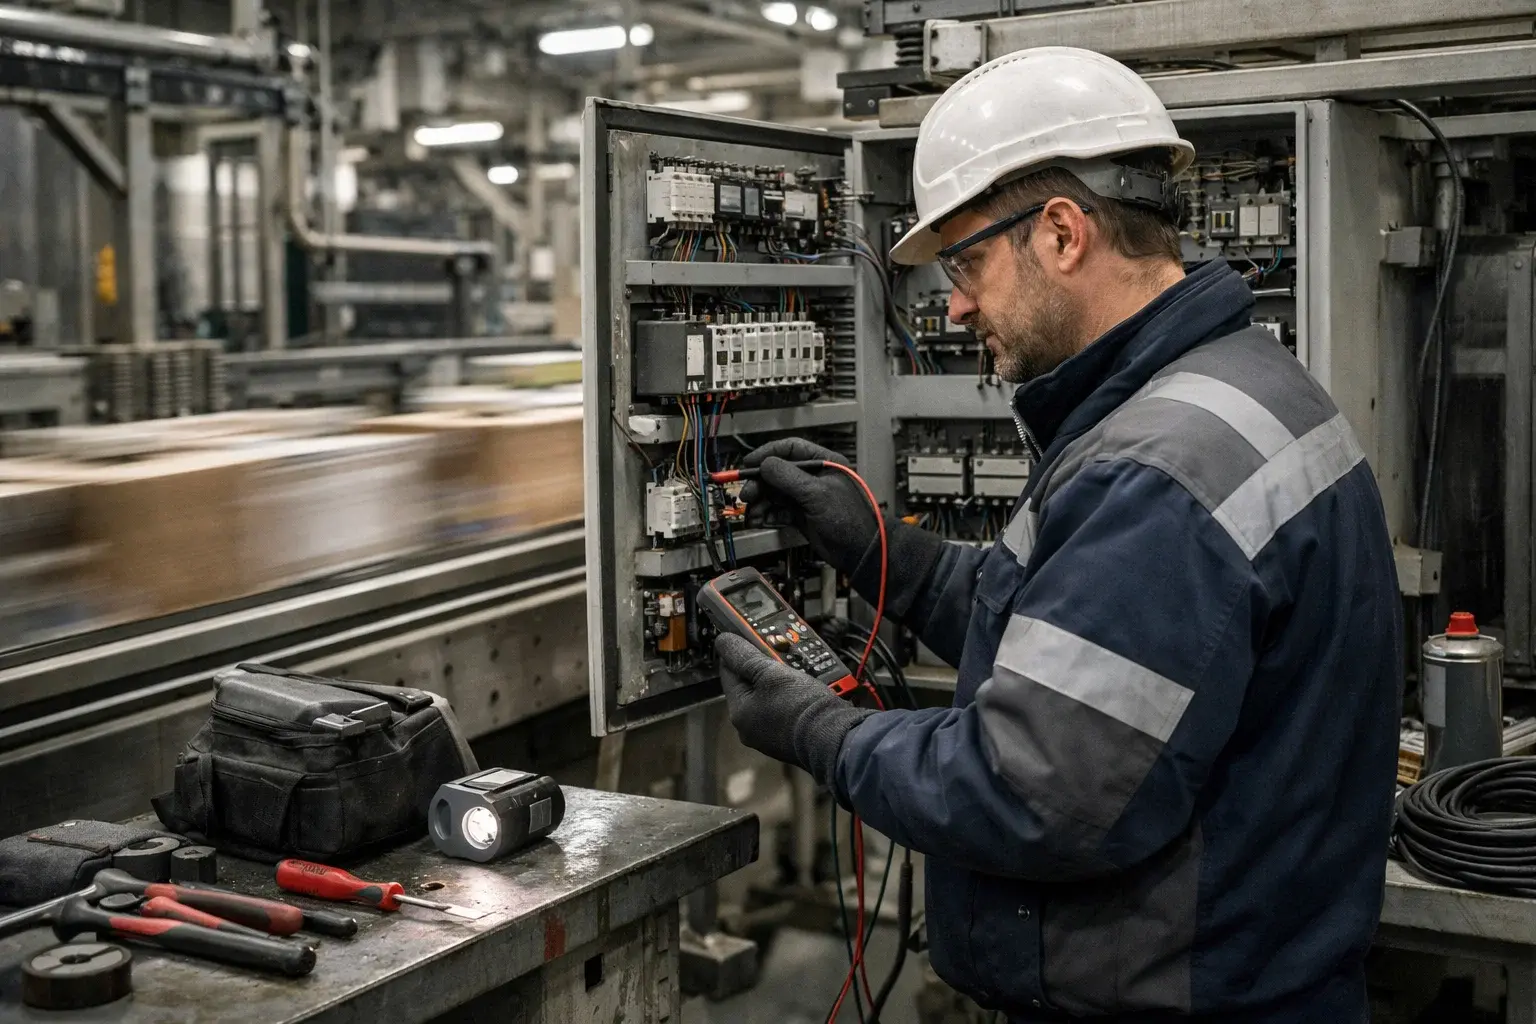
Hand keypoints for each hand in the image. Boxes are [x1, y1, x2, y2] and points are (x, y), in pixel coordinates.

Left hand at [715, 634, 872, 787]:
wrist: (835, 738)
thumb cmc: (802, 707)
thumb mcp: (770, 673)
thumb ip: (744, 656)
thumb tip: (723, 642)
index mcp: (739, 713)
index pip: (728, 672)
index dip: (739, 652)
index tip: (749, 637)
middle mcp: (750, 728)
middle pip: (750, 685)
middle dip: (765, 665)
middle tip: (779, 651)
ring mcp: (770, 735)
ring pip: (770, 696)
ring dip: (781, 679)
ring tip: (796, 666)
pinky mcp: (790, 737)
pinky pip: (786, 708)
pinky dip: (793, 694)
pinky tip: (806, 685)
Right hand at [739, 438, 877, 575]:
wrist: (859, 552)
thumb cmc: (848, 518)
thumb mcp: (816, 493)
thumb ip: (788, 477)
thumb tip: (764, 464)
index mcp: (823, 463)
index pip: (790, 449)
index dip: (768, 454)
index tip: (749, 463)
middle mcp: (813, 477)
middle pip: (778, 473)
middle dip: (760, 484)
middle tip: (747, 495)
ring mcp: (806, 497)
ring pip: (775, 493)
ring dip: (761, 502)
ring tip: (752, 514)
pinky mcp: (801, 515)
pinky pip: (778, 511)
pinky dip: (767, 515)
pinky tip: (760, 520)